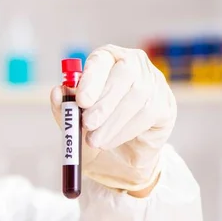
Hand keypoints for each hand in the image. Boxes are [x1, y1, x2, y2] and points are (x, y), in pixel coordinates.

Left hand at [51, 45, 176, 192]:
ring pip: (137, 95)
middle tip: (88, 124)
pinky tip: (111, 141)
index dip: (92, 77)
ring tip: (94, 140)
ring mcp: (153, 82)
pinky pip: (149, 113)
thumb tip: (57, 92)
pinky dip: (125, 130)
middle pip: (125, 73)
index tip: (81, 100)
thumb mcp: (73, 125)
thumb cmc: (93, 134)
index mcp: (106, 62)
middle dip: (104, 101)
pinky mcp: (165, 104)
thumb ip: (64, 109)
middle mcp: (133, 65)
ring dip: (112, 121)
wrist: (117, 162)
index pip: (102, 58)